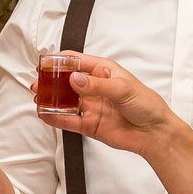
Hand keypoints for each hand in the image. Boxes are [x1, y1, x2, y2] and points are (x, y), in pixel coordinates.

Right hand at [39, 55, 180, 155]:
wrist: (154, 132)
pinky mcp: (89, 124)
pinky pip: (68, 120)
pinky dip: (56, 118)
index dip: (60, 61)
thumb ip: (97, 85)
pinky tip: (45, 114)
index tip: (46, 63)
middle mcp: (94, 87)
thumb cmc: (146, 105)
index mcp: (103, 71)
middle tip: (38, 82)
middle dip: (51, 81)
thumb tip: (75, 79)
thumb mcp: (122, 89)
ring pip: (65, 101)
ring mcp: (91, 106)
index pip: (77, 61)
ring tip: (39, 97)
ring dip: (51, 99)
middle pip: (67, 81)